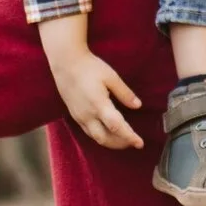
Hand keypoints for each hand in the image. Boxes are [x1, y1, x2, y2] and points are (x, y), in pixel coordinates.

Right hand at [38, 13, 142, 148]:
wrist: (65, 62)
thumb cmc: (89, 67)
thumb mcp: (111, 77)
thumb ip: (124, 93)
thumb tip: (138, 105)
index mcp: (99, 105)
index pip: (117, 127)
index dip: (129, 137)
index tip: (140, 143)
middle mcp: (88, 114)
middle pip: (105, 138)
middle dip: (121, 144)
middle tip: (134, 142)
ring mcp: (79, 116)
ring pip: (96, 137)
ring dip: (111, 142)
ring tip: (123, 140)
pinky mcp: (74, 115)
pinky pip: (88, 132)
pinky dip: (100, 136)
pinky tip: (107, 132)